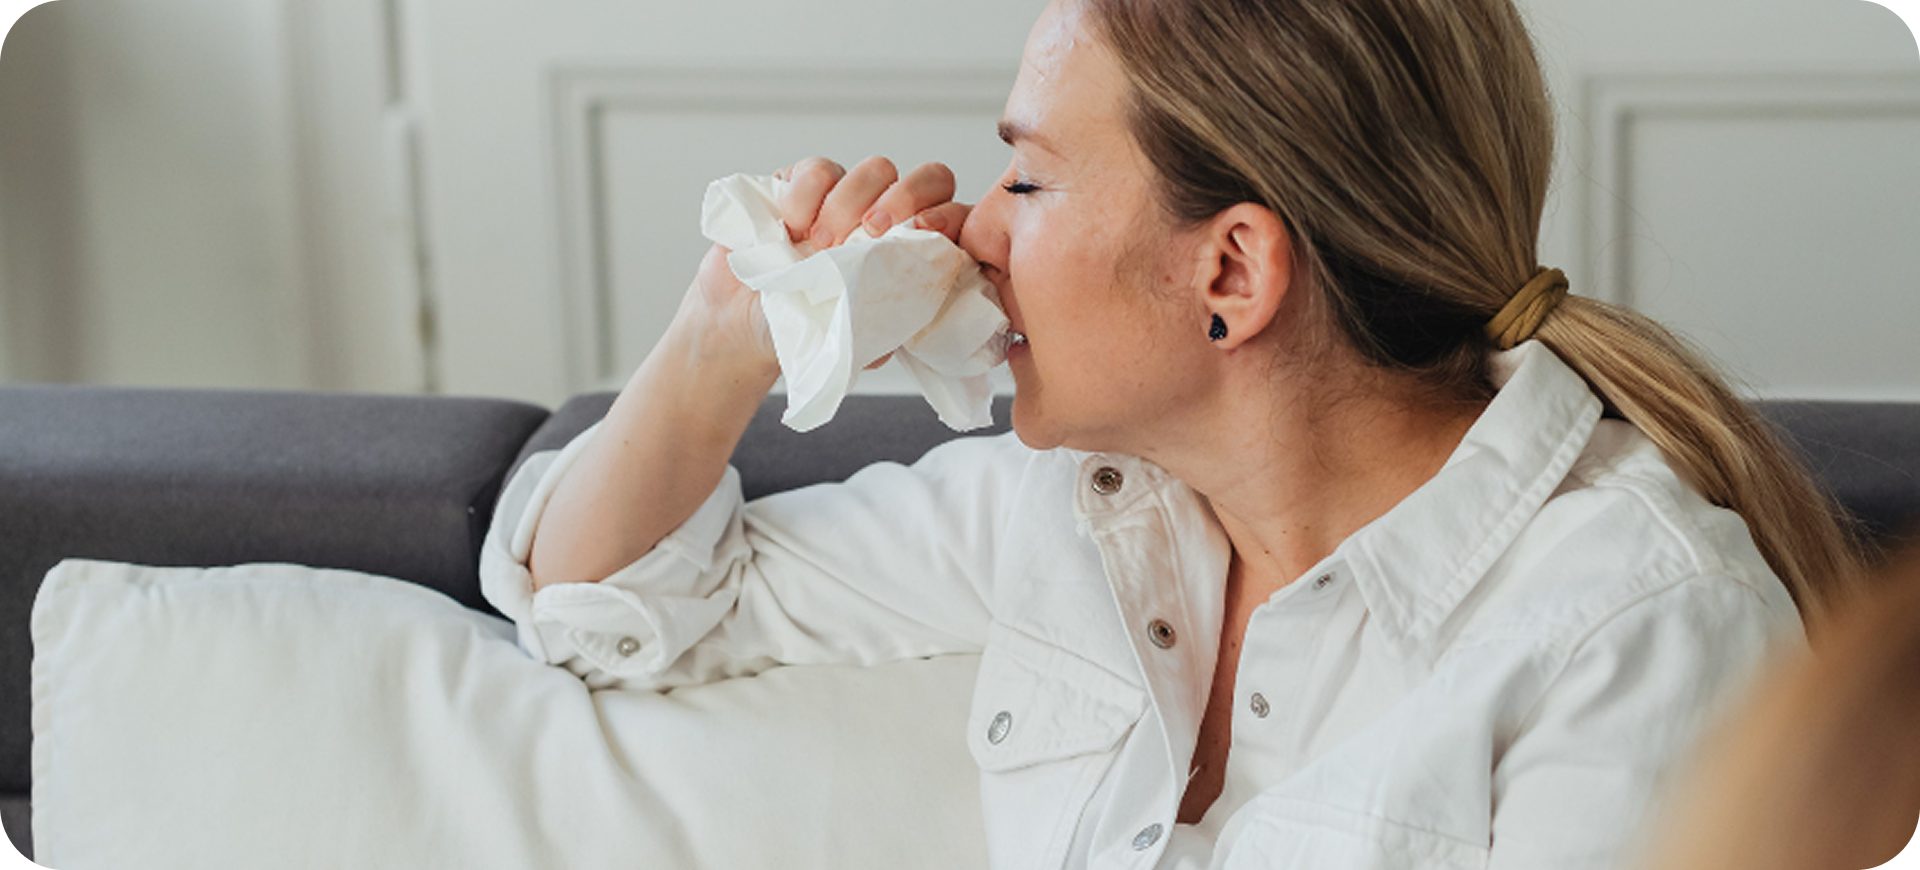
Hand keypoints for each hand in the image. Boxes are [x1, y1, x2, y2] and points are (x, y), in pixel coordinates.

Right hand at [681, 156, 972, 372]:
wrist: (744, 324)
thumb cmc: (808, 330)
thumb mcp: (856, 342)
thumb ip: (888, 328)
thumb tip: (910, 322)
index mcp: (914, 254)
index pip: (954, 217)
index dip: (947, 217)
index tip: (924, 233)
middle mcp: (890, 218)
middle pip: (928, 178)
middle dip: (905, 198)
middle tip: (870, 233)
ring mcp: (849, 195)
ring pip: (876, 169)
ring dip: (849, 204)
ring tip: (820, 244)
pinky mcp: (804, 181)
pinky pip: (819, 169)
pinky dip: (806, 196)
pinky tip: (790, 228)